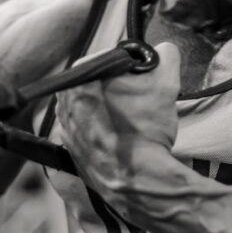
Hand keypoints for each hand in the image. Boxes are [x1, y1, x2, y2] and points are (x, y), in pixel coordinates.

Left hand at [55, 42, 180, 209]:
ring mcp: (65, 128)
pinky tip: (124, 137)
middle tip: (141, 99)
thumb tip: (165, 51)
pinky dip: (106, 130)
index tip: (145, 79)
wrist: (139, 181)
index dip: (131, 67)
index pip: (108, 58)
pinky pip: (90, 130)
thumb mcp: (166, 82)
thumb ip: (167, 56)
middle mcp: (64, 101)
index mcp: (80, 78)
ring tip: (134, 120)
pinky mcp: (71, 151)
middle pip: (98, 82)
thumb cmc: (148, 129)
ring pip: (93, 106)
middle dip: (120, 87)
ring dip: (112, 108)